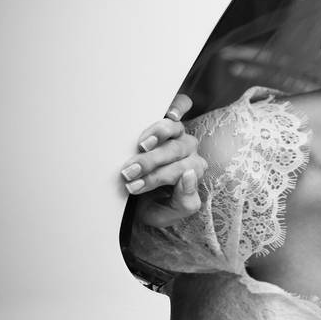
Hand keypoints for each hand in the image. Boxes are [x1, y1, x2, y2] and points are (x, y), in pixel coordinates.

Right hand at [119, 93, 207, 227]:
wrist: (133, 200)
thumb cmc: (152, 205)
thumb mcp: (169, 213)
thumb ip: (185, 200)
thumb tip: (189, 175)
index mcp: (193, 172)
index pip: (183, 171)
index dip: (156, 178)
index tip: (132, 187)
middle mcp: (189, 151)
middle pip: (175, 151)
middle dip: (149, 163)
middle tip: (127, 172)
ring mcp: (180, 134)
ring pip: (175, 130)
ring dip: (158, 136)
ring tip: (141, 146)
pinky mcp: (168, 120)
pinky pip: (182, 106)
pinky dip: (178, 107)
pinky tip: (171, 114)